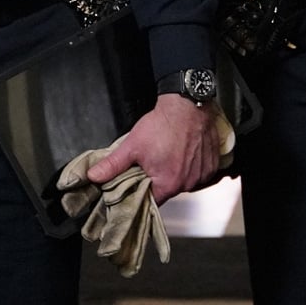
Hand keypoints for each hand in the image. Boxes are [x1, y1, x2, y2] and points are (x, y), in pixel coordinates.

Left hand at [87, 94, 217, 203]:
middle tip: (152, 162)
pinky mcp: (211, 165)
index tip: (138, 182)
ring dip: (177, 172)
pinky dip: (192, 166)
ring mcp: (202, 175)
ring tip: (169, 154)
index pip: (151, 200)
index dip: (142, 192)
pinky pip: (199, 173)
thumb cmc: (162, 124)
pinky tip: (184, 152)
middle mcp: (187, 183)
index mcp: (168, 184)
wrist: (187, 104)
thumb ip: (113, 165)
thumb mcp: (132, 145)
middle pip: (168, 190)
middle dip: (159, 180)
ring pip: (184, 181)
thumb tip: (94, 177)